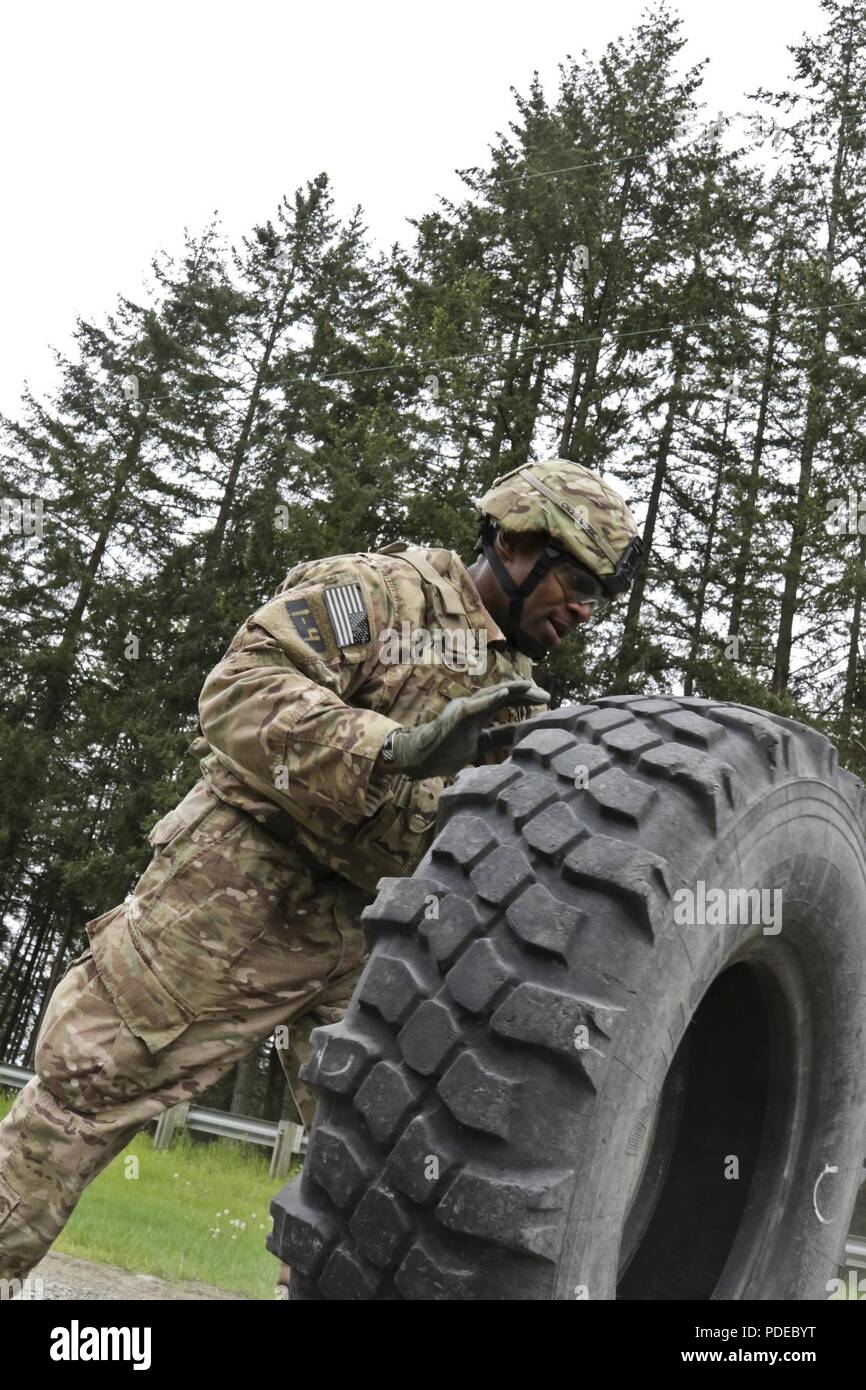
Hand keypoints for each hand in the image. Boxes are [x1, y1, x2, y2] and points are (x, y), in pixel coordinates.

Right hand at [390, 679, 549, 780]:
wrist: (422, 758)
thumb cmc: (448, 750)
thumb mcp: (481, 744)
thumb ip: (500, 736)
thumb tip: (523, 732)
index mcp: (479, 714)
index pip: (506, 702)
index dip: (525, 698)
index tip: (545, 699)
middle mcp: (473, 707)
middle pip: (503, 695)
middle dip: (525, 693)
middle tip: (546, 694)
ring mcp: (464, 709)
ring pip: (491, 695)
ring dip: (511, 690)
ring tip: (529, 686)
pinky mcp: (457, 717)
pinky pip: (475, 707)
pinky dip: (490, 700)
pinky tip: (504, 694)